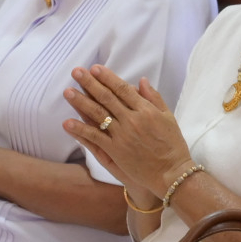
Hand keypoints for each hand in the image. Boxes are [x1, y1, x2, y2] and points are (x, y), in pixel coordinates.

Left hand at [61, 65, 192, 201]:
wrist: (171, 173)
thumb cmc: (172, 145)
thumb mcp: (168, 117)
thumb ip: (154, 98)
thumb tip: (141, 80)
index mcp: (146, 110)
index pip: (122, 89)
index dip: (107, 78)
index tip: (95, 68)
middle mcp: (132, 120)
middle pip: (107, 98)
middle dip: (90, 83)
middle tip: (76, 72)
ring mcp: (122, 136)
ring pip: (98, 115)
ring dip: (81, 102)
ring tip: (68, 92)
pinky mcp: (115, 151)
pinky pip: (94, 138)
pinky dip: (81, 130)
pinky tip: (67, 123)